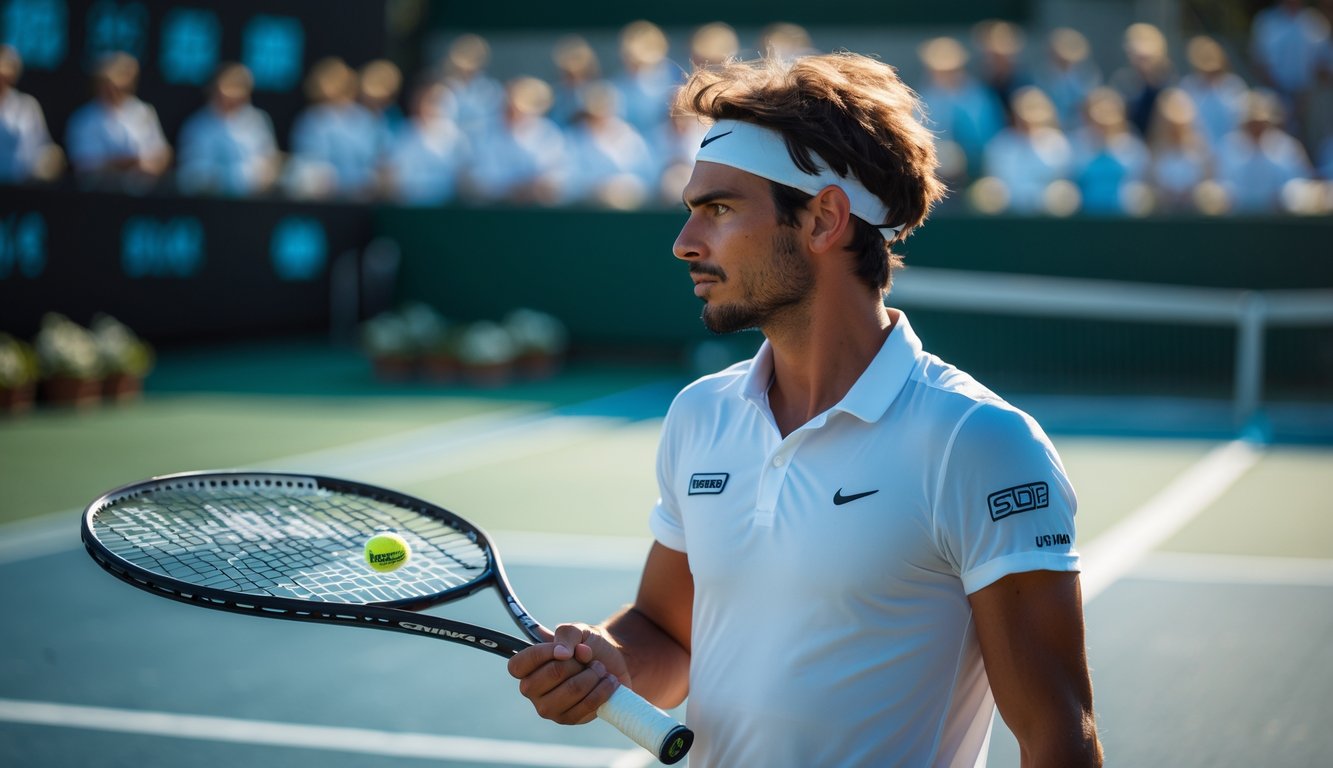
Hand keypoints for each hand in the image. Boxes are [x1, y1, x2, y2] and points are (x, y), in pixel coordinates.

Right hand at [507, 623, 628, 724]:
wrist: (612, 661)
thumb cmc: (587, 645)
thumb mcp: (577, 631)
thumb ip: (566, 635)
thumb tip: (561, 653)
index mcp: (525, 668)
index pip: (518, 665)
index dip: (544, 653)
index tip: (567, 649)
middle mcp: (531, 690)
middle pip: (554, 672)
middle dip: (578, 661)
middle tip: (589, 657)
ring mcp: (548, 708)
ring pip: (573, 689)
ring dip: (593, 674)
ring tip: (600, 668)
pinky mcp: (569, 719)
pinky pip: (588, 704)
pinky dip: (603, 688)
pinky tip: (608, 681)